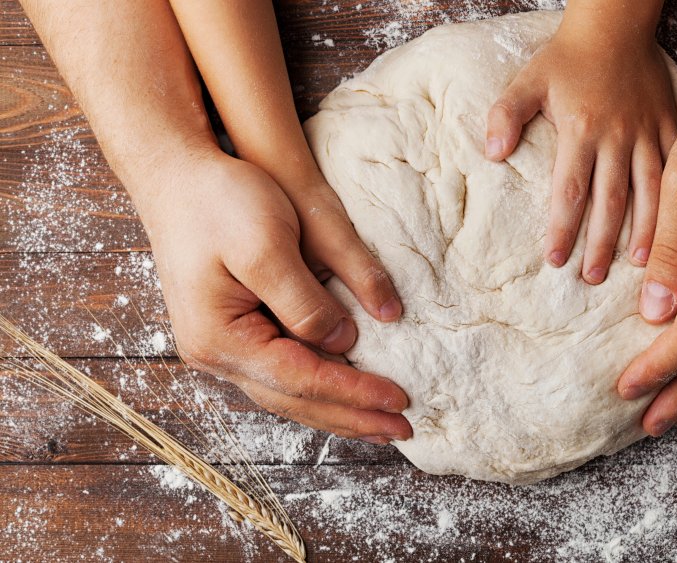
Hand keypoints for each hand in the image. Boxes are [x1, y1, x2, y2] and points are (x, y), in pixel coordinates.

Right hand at [141, 150, 411, 443]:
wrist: (175, 177)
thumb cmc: (217, 202)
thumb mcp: (266, 244)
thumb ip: (304, 300)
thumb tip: (343, 342)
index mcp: (221, 337)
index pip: (301, 380)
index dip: (354, 392)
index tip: (399, 399)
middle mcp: (217, 353)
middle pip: (295, 401)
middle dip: (351, 417)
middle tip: (403, 430)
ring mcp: (222, 346)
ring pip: (289, 394)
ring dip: (337, 410)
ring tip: (380, 423)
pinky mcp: (235, 331)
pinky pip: (284, 372)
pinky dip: (319, 386)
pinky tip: (345, 391)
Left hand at [484, 20, 676, 283]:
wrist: (615, 26)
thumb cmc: (567, 58)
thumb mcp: (528, 79)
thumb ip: (506, 115)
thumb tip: (492, 154)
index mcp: (581, 130)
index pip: (570, 190)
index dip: (563, 228)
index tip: (555, 260)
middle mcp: (617, 137)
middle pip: (609, 200)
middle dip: (600, 242)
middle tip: (592, 277)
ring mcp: (648, 133)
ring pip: (649, 191)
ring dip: (645, 231)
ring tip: (641, 269)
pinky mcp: (671, 126)